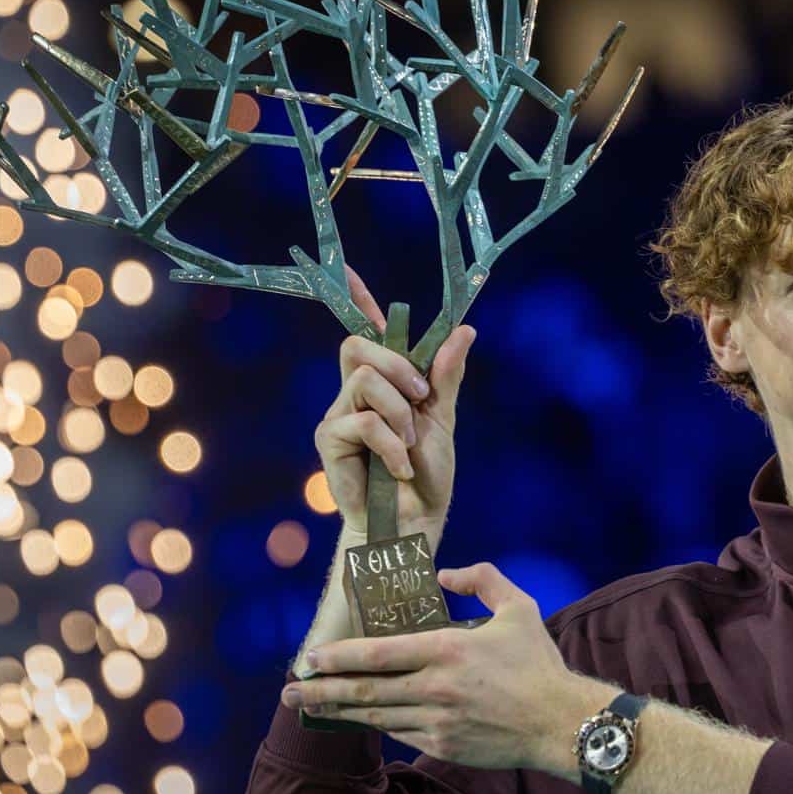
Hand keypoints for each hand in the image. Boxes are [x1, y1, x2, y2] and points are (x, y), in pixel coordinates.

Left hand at [282, 562, 599, 772]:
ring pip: (375, 716)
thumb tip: (444, 574)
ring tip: (309, 706)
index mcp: (447, 650)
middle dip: (321, 689)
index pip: (377, 653)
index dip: (338, 656)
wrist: (561, 723)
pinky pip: (400, 734)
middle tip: (291, 689)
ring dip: (339, 711)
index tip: (310, 657)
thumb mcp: (518, 607)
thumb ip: (481, 579)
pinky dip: (377, 725)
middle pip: (364, 691)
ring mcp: (437, 722)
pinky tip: (360, 720)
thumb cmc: (538, 664)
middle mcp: (435, 688)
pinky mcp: (444, 746)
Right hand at [313, 265, 475, 538]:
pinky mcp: (328, 439)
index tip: (348, 272)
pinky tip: (398, 466)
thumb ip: (445, 376)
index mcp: (385, 382)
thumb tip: (464, 330)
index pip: (367, 332)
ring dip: (399, 413)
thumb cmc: (426, 476)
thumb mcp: (442, 420)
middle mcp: (355, 392)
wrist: (414, 521)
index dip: (357, 300)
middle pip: (359, 346)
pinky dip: (390, 442)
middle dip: (397, 366)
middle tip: (421, 398)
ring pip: (365, 381)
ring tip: (408, 445)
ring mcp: (338, 414)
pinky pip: (361, 420)